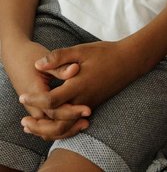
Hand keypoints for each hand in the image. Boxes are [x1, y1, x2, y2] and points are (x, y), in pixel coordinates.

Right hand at [3, 40, 88, 140]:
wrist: (14, 56)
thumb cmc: (29, 56)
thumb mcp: (45, 58)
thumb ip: (60, 66)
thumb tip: (75, 69)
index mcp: (35, 91)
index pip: (54, 109)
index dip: (72, 111)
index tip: (87, 110)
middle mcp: (32, 104)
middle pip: (51, 125)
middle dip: (70, 126)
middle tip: (87, 121)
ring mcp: (33, 108)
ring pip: (48, 128)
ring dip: (66, 129)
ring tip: (84, 123)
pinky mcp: (36, 108)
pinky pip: (47, 123)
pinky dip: (59, 126)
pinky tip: (74, 122)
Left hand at [20, 40, 134, 117]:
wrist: (129, 61)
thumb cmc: (105, 53)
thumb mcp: (81, 50)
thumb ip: (59, 57)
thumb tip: (39, 65)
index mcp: (78, 85)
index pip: (52, 100)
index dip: (35, 99)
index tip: (23, 96)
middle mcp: (83, 99)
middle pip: (58, 123)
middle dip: (39, 125)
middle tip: (24, 122)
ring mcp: (88, 105)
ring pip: (66, 127)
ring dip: (48, 130)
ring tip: (34, 126)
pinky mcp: (92, 106)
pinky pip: (74, 123)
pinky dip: (61, 127)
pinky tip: (52, 122)